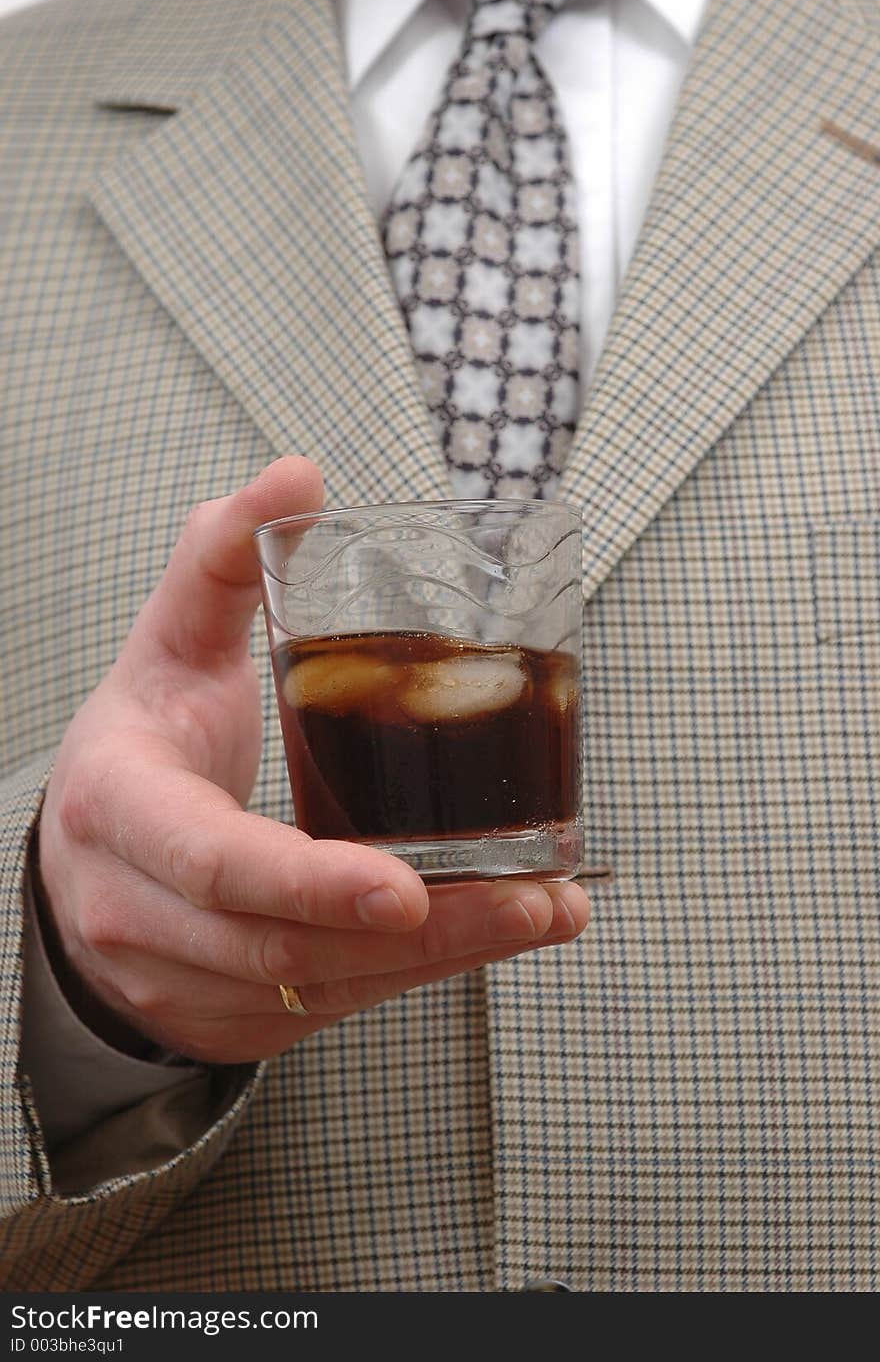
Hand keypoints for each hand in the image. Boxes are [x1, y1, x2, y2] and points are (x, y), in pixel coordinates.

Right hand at [37, 457, 589, 1062]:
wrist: (87, 861)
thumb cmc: (141, 749)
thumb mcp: (166, 648)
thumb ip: (221, 560)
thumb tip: (296, 474)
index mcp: (122, 814)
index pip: (216, 863)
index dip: (311, 882)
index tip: (406, 886)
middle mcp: (140, 914)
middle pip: (288, 945)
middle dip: (424, 932)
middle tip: (536, 898)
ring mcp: (179, 981)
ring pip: (322, 989)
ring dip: (443, 959)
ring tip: (544, 912)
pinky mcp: (227, 1017)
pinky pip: (329, 1007)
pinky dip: (413, 975)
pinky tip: (487, 932)